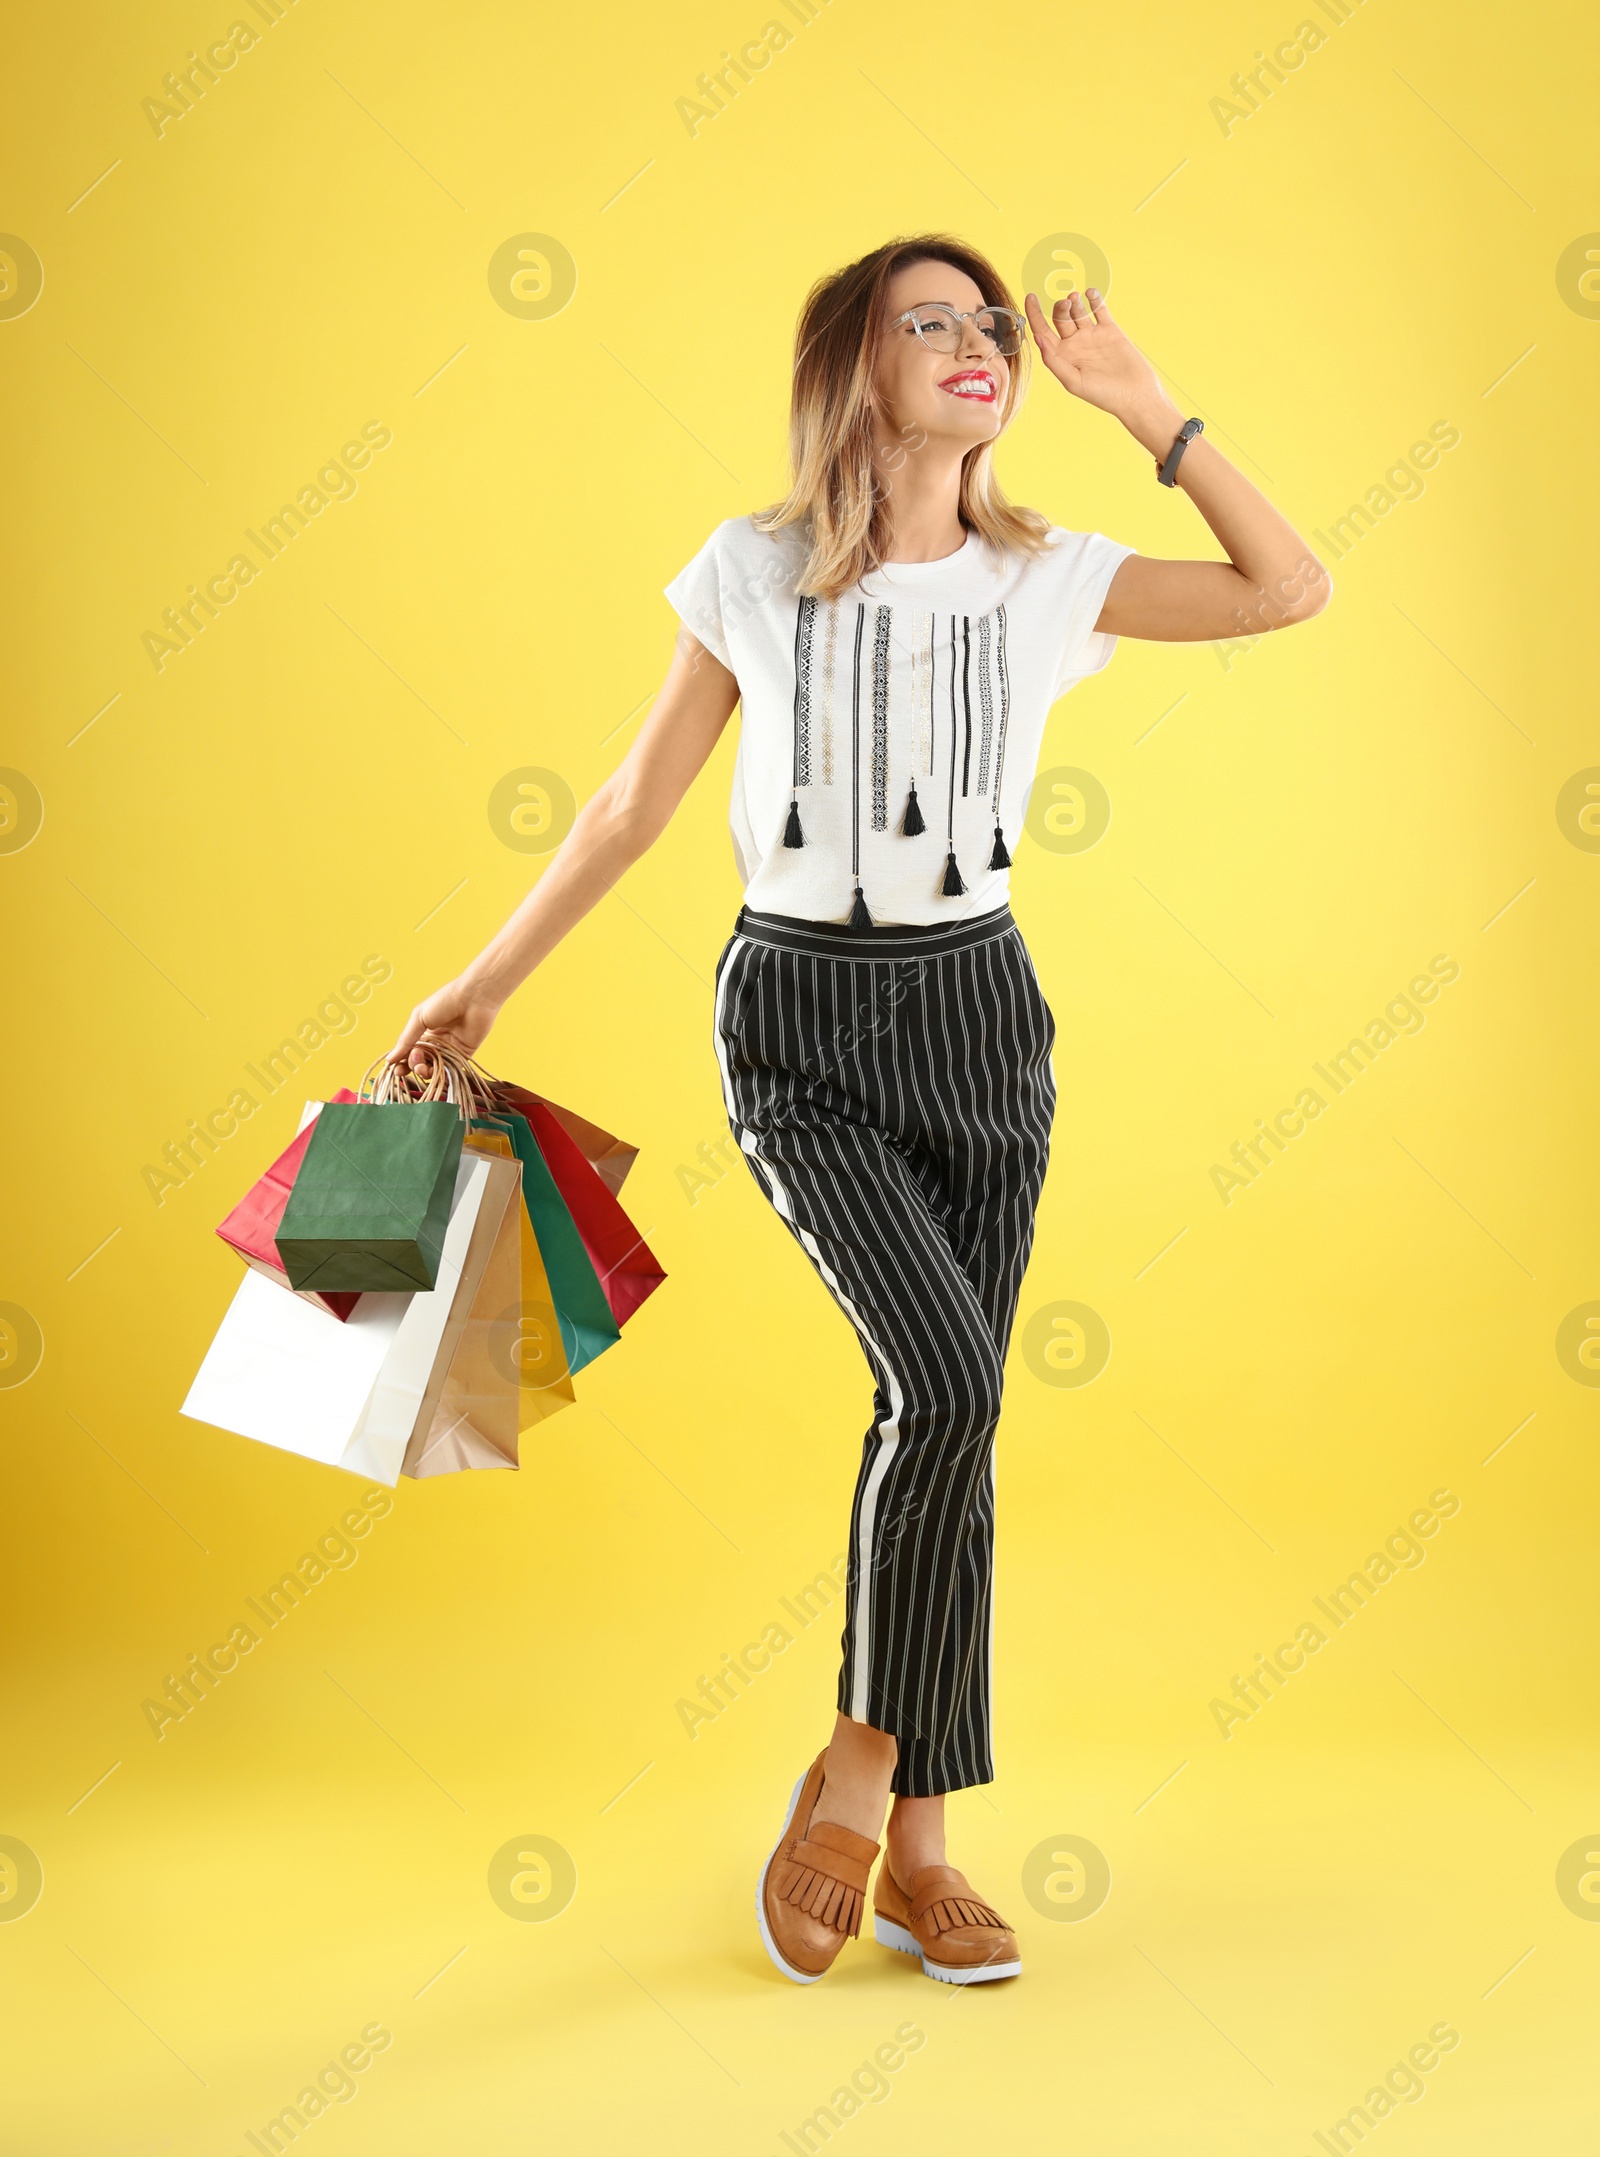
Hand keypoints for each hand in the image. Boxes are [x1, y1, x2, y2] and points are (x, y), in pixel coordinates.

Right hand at [387, 975, 502, 1071]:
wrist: (473, 998)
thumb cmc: (445, 1001)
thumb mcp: (419, 1018)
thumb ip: (406, 1040)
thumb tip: (390, 1059)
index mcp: (423, 1032)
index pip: (409, 1052)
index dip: (402, 1062)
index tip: (396, 1070)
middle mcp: (436, 1042)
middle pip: (420, 1062)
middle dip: (413, 1065)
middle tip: (416, 1060)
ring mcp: (449, 1049)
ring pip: (433, 1068)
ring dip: (425, 1071)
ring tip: (423, 1066)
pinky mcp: (463, 1054)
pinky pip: (450, 1069)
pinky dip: (441, 1074)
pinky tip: (435, 1073)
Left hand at [1023, 287, 1173, 431]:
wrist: (1135, 394)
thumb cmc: (1103, 395)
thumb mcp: (1073, 381)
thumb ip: (1054, 360)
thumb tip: (1037, 338)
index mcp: (1063, 357)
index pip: (1043, 332)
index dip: (1034, 315)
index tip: (1030, 298)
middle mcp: (1075, 344)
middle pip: (1060, 318)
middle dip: (1060, 308)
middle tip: (1066, 303)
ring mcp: (1092, 335)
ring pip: (1078, 311)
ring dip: (1074, 302)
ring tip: (1075, 298)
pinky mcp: (1110, 330)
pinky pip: (1099, 309)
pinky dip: (1094, 299)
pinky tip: (1090, 293)